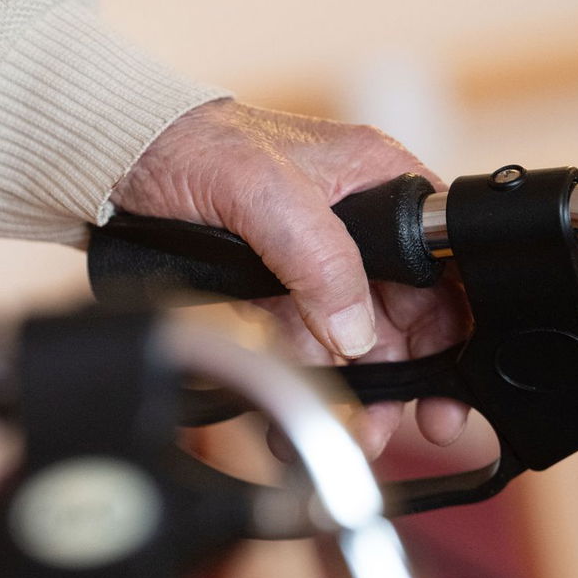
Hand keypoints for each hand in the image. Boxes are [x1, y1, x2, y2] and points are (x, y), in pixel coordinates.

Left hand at [113, 98, 468, 455]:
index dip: (455, 319)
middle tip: (413, 424)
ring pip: (359, 341)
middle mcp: (356, 224)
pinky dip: (308, 385)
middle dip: (411, 374)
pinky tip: (296, 421)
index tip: (455, 374)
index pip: (441, 258)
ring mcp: (316, 263)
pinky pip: (306, 349)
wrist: (122, 162)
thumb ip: (320, 256)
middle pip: (407, 312)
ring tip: (356, 433)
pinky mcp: (277, 292)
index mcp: (377, 180)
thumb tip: (356, 331)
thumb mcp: (265, 189)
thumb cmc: (195, 144)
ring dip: (362, 392)